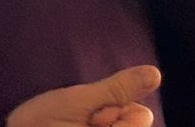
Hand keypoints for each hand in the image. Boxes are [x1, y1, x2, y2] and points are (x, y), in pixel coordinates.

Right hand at [5, 65, 160, 126]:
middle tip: (76, 120)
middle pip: (131, 122)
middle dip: (107, 117)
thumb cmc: (40, 125)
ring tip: (70, 126)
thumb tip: (155, 73)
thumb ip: (116, 89)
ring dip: (96, 124)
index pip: (141, 115)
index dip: (114, 108)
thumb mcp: (76, 101)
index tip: (88, 114)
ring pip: (115, 126)